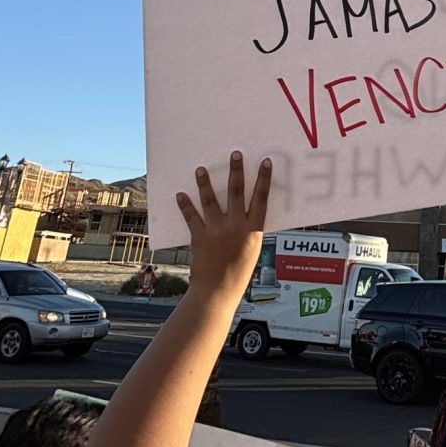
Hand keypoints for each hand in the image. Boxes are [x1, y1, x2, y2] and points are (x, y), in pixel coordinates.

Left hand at [176, 151, 271, 301]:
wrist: (218, 292)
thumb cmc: (238, 273)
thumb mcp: (252, 249)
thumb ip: (250, 229)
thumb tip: (247, 210)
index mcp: (253, 229)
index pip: (261, 198)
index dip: (264, 178)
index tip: (265, 162)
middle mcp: (236, 226)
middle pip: (236, 192)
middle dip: (236, 171)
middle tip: (235, 154)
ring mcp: (217, 230)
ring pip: (211, 200)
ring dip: (205, 183)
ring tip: (201, 169)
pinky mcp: (200, 237)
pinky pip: (192, 217)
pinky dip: (185, 205)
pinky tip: (180, 194)